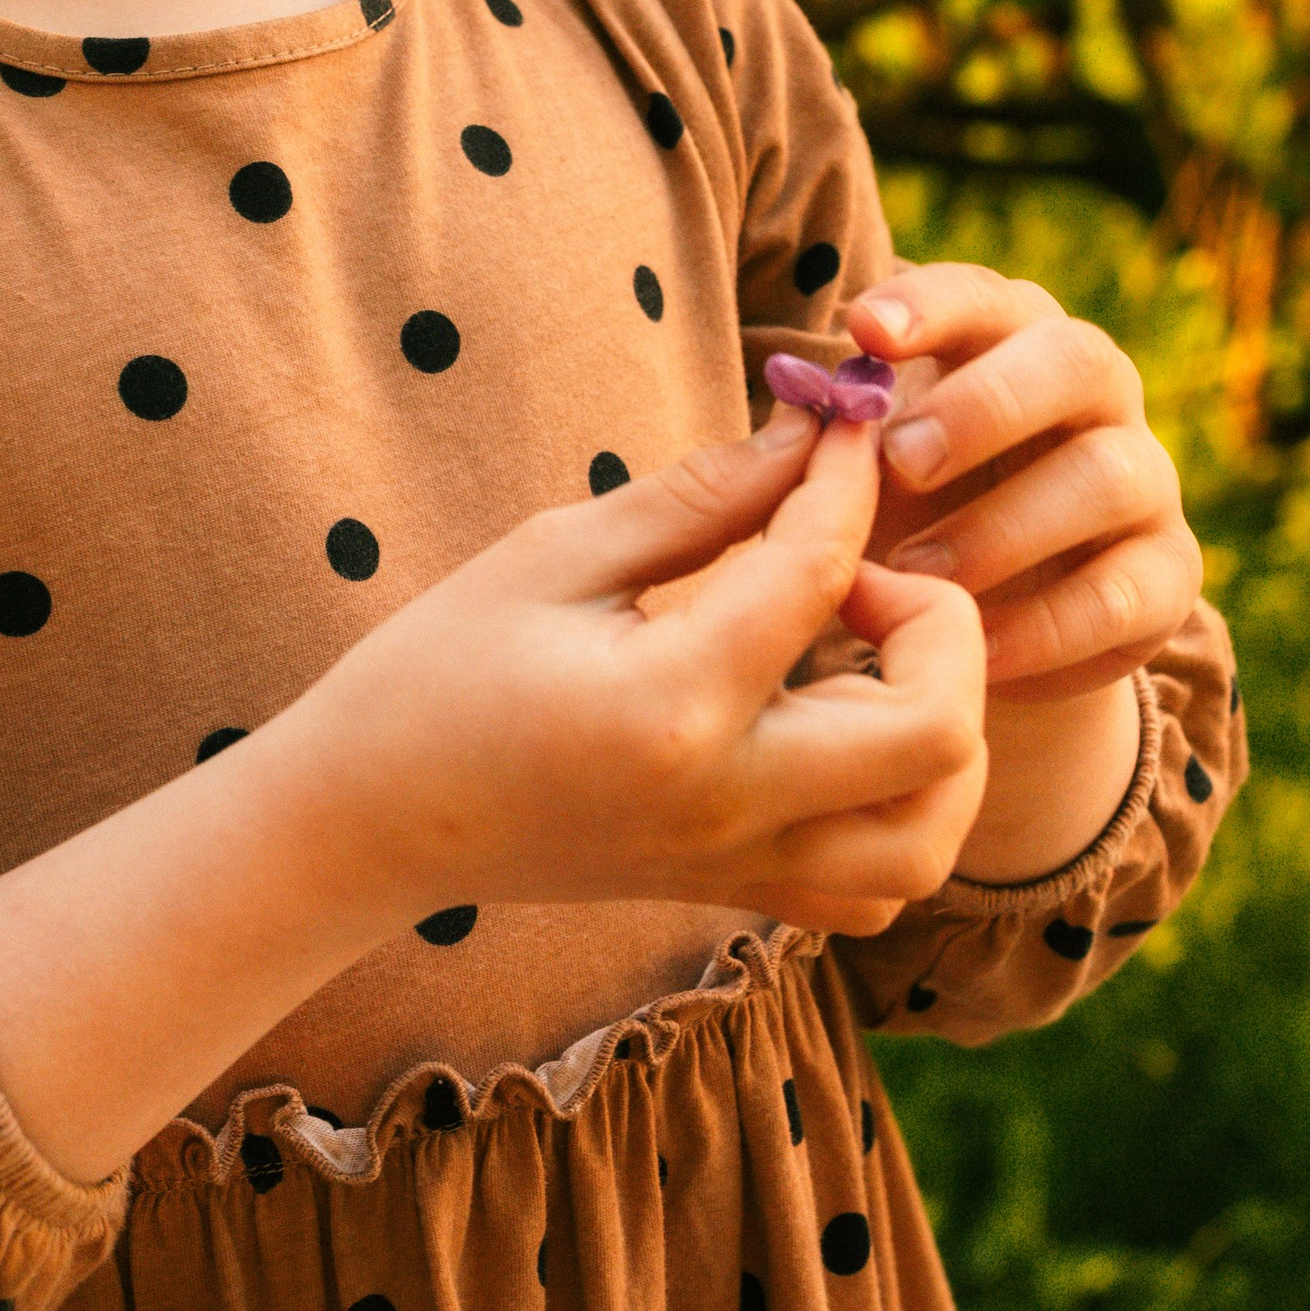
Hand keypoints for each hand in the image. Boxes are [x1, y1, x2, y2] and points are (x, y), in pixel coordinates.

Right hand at [304, 402, 986, 937]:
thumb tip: (809, 428)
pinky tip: (842, 726)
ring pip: (933, 829)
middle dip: (937, 619)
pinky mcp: (737, 893)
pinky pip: (882, 879)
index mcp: (671, 705)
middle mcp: (725, 803)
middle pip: (938, 729)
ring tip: (863, 655)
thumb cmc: (438, 671)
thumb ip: (698, 498)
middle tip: (856, 571)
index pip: (822, 571)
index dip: (845, 472)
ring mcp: (738, 864)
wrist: (368, 824)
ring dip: (941, 723)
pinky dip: (904, 804)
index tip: (842, 417)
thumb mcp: (554, 555)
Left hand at [849, 265, 1202, 708]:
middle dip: (985, 405)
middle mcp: (1095, 393)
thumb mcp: (862, 473)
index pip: (986, 297)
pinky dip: (1043, 626)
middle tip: (900, 460)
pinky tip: (970, 650)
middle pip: (1075, 359)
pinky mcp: (1165, 577)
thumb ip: (834, 445)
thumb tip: (799, 422)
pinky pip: (1124, 592)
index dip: (931, 306)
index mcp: (1013, 340)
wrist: (991, 620)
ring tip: (916, 572)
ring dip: (1004, 525)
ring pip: (1106, 475)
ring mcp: (1144, 480)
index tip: (864, 331)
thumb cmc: (908, 512)